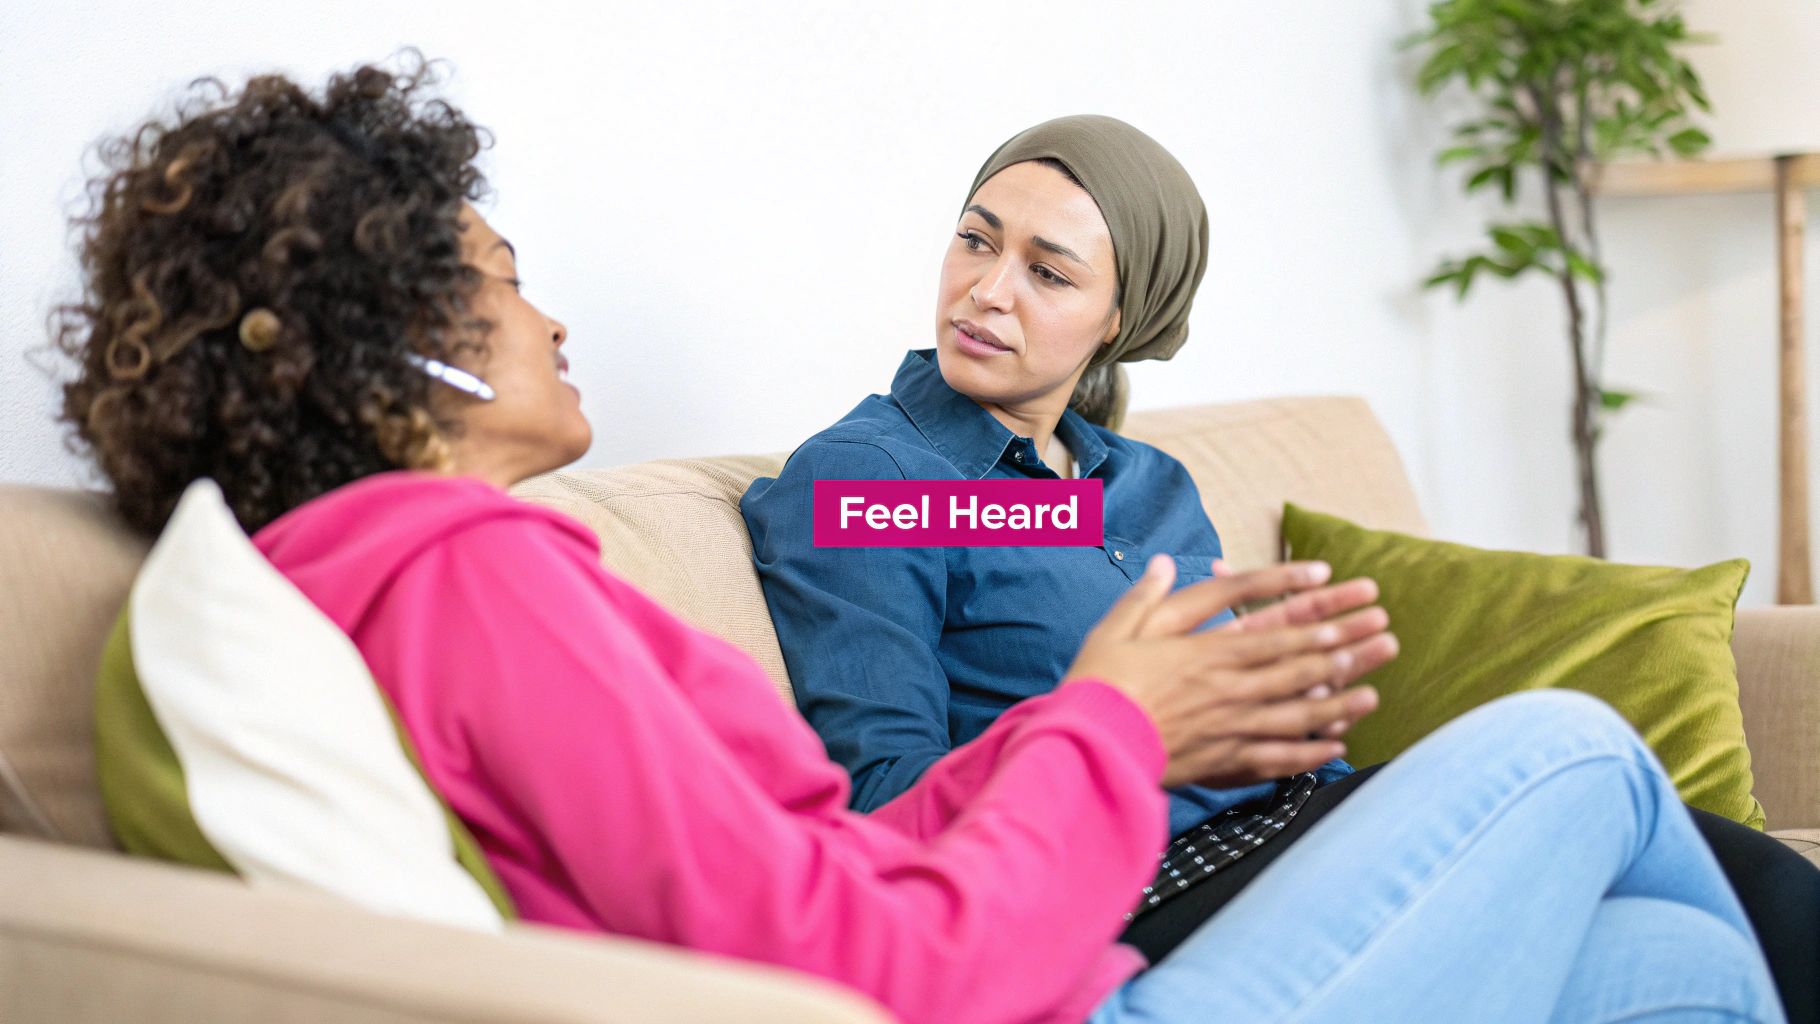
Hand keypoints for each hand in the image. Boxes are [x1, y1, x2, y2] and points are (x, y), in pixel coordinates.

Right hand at [1063, 556, 1396, 787]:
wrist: (1087, 749)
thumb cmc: (1097, 687)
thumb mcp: (1115, 630)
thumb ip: (1145, 596)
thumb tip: (1162, 563)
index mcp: (1205, 654)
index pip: (1274, 633)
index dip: (1316, 620)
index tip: (1348, 606)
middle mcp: (1228, 690)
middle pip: (1299, 668)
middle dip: (1346, 651)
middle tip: (1386, 639)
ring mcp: (1230, 729)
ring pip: (1298, 713)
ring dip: (1341, 702)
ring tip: (1374, 692)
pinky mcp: (1223, 762)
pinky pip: (1277, 758)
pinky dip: (1310, 753)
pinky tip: (1335, 746)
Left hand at [1212, 558, 1395, 735]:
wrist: (1191, 719)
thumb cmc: (1202, 667)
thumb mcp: (1203, 628)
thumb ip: (1222, 599)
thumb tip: (1218, 564)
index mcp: (1266, 637)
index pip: (1305, 612)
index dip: (1334, 599)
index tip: (1367, 589)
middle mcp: (1283, 665)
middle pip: (1322, 644)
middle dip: (1352, 631)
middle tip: (1382, 619)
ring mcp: (1290, 697)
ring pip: (1325, 683)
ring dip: (1354, 669)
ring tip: (1384, 653)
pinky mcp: (1288, 732)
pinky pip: (1313, 728)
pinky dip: (1328, 722)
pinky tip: (1339, 719)